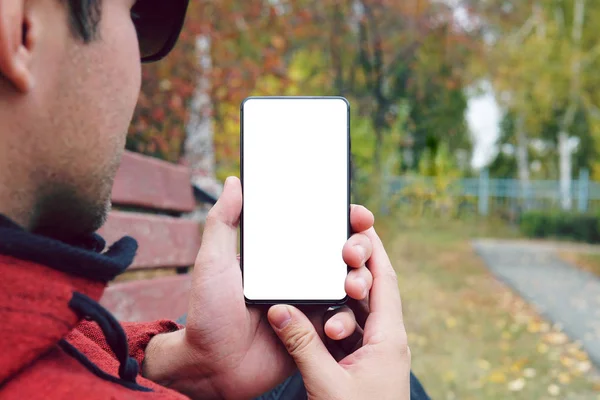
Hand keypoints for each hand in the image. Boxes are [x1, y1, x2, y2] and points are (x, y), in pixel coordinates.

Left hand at [142, 176, 375, 399]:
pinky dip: (346, 320)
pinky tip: (334, 322)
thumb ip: (223, 222)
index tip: (357, 214)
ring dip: (360, 282)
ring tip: (352, 287)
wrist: (211, 367)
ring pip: (350, 286)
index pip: (319, 230)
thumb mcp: (212, 261)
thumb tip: (233, 181)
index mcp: (281, 256)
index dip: (344, 220)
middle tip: (352, 253)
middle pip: (344, 254)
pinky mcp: (315, 333)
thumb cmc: (207, 313)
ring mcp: (310, 304)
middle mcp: (301, 276)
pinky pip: (342, 322)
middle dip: (360, 248)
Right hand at [267, 228, 410, 399]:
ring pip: (358, 310)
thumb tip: (279, 308)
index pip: (385, 281)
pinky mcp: (361, 363)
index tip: (359, 224)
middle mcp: (385, 340)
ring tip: (319, 290)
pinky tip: (314, 314)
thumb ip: (302, 344)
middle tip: (335, 248)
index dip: (374, 250)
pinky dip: (331, 318)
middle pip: (373, 290)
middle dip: (353, 267)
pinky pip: (347, 330)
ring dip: (338, 298)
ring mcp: (374, 352)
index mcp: (388, 339)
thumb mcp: (325, 383)